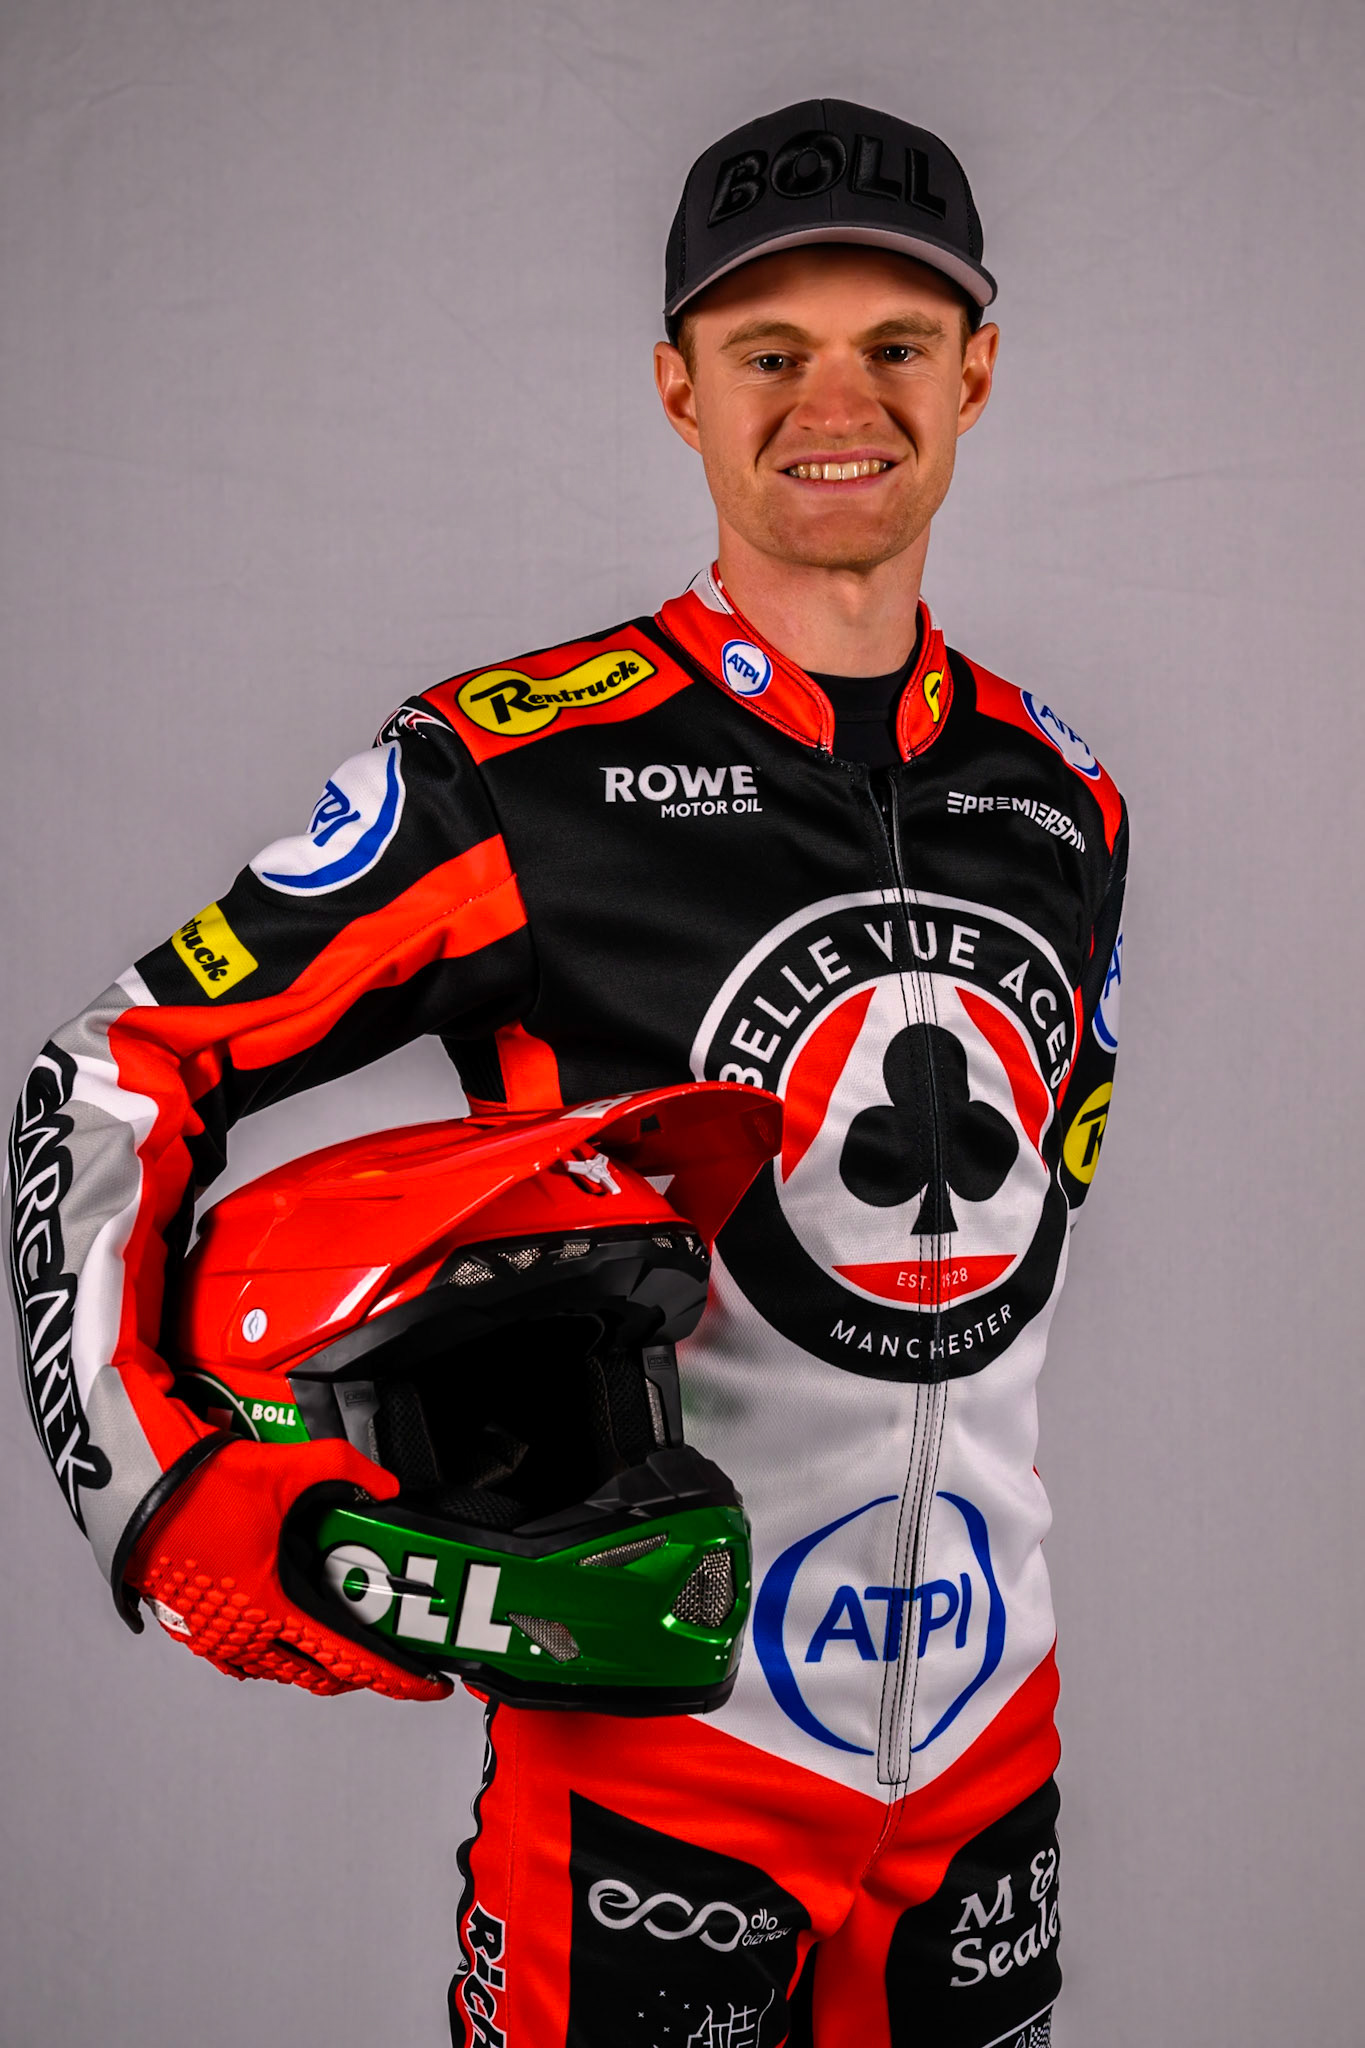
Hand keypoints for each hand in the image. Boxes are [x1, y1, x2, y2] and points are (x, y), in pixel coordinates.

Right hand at [130, 1436, 451, 1700]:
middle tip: (388, 1654)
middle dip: (360, 1672)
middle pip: (320, 1676)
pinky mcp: (197, 1628)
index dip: (394, 1678)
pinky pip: (248, 1658)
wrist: (136, 1491)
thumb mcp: (287, 1468)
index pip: (349, 1658)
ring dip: (317, 1660)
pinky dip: (278, 1651)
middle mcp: (246, 1633)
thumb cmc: (199, 1488)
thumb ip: (346, 1473)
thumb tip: (384, 1486)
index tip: (425, 1687)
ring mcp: (218, 1637)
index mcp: (273, 1605)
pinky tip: (287, 1623)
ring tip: (343, 1633)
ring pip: (283, 1670)